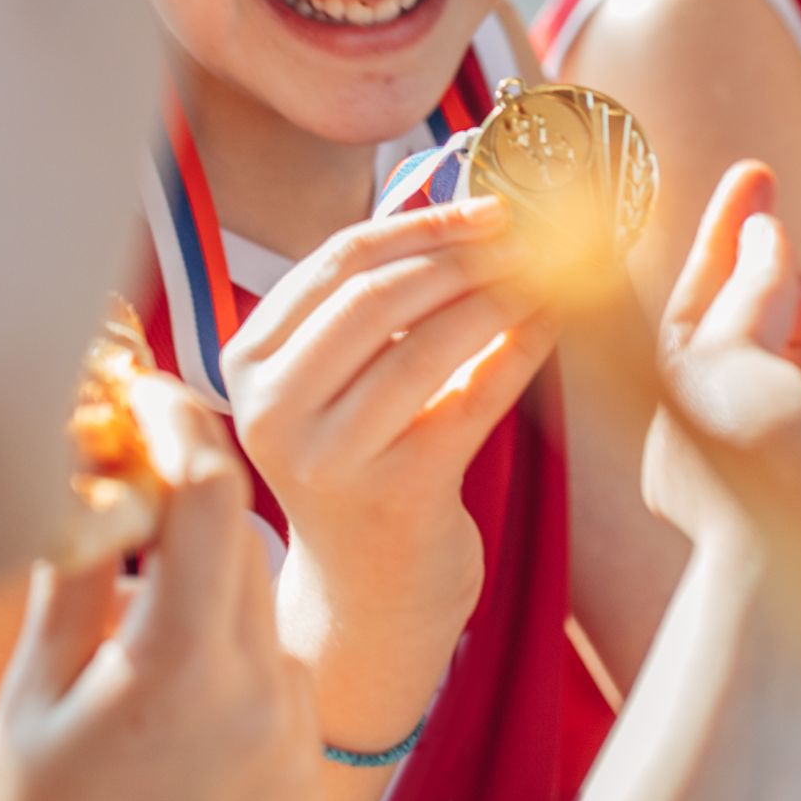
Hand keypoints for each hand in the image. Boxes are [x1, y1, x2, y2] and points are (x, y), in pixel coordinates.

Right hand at [0, 375, 318, 800]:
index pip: (212, 498)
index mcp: (184, 670)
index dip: (180, 428)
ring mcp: (290, 740)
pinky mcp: (301, 774)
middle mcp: (262, 700)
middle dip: (186, 498)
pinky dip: (222, 641)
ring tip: (128, 587)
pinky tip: (159, 674)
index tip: (143, 397)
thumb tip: (86, 471)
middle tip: (122, 471)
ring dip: (206, 570)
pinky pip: (270, 668)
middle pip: (243, 541)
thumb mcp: (34, 697)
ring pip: (260, 603)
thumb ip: (72, 577)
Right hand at [221, 198, 555, 650]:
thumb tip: (462, 209)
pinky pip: (470, 400)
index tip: (484, 205)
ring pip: (423, 345)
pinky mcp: (394, 495)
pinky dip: (518, 352)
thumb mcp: (334, 385)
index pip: (333, 264)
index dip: (417, 223)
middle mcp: (273, 410)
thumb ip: (371, 307)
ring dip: (496, 298)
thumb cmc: (361, 467)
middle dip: (460, 255)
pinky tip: (553, 323)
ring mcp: (329, 456)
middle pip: (375, 297)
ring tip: (545, 273)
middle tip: (525, 233)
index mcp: (248, 364)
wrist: (367, 595)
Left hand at [645, 162, 800, 628]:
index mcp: (695, 415)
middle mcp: (760, 443)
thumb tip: (766, 235)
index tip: (754, 173)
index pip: (706, 309)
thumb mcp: (725, 355)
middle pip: (775, 337)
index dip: (726, 238)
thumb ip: (749, 288)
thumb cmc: (752, 468)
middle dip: (785, 281)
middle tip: (785, 212)